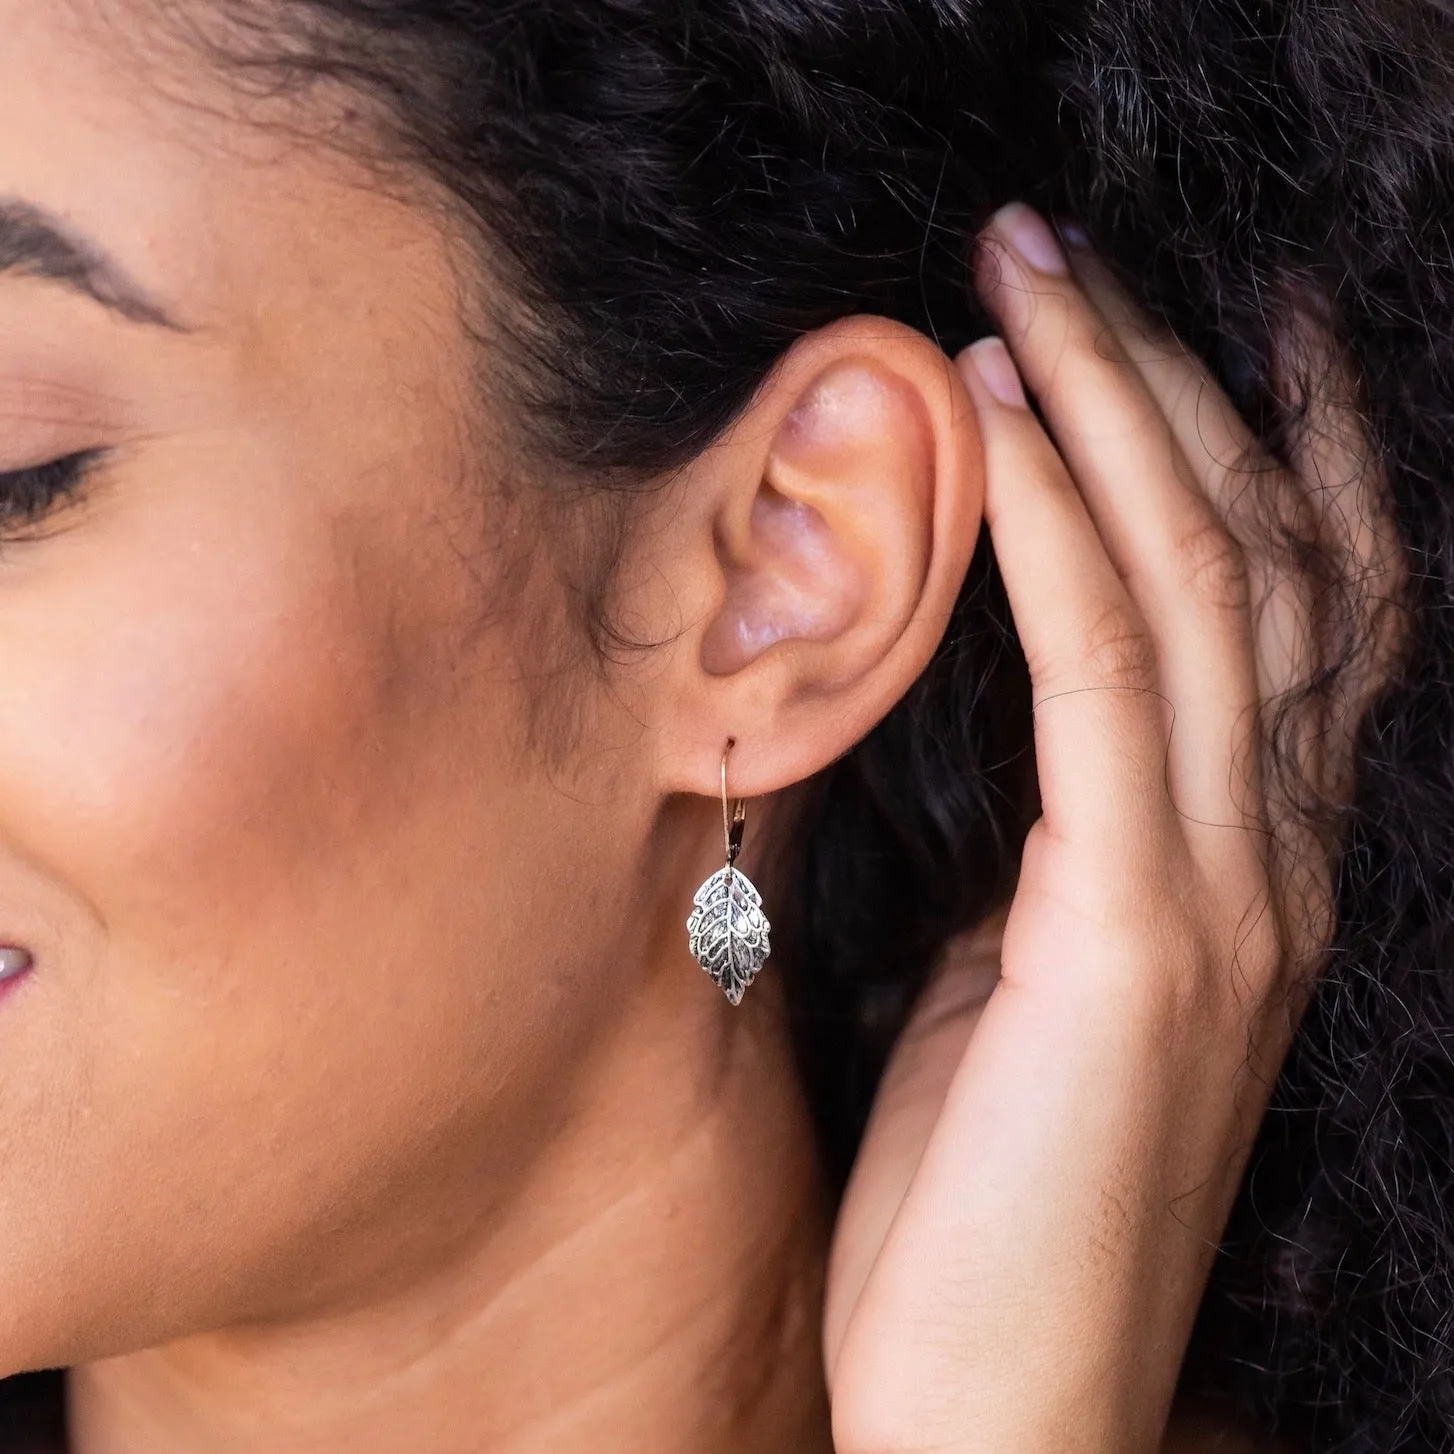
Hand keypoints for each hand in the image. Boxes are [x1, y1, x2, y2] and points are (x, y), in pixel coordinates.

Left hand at [824, 204, 1398, 1453]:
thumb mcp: (1026, 970)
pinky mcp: (1141, 937)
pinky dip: (1059, 535)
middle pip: (1251, 553)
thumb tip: (1005, 707)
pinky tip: (1006, 425)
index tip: (1230, 310)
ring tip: (1027, 282)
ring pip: (1196, 588)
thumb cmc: (999, 1189)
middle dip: (1168, 376)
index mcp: (1253, 859)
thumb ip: (1050, 836)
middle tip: (1064, 241)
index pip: (1305, 603)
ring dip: (1113, 413)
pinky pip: (1103, 683)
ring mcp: (1227, 890)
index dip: (1285, 441)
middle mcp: (1276, 852)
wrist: (1007, 1396)